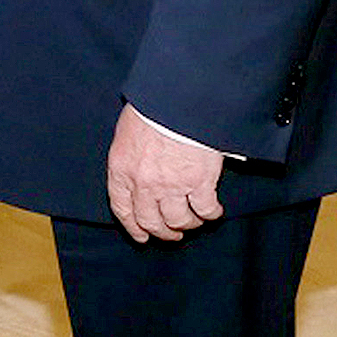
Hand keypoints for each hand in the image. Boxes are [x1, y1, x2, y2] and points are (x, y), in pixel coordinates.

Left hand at [105, 105, 224, 243]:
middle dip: (163, 232)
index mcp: (122, 169)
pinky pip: (205, 209)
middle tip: (173, 234)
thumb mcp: (128, 131)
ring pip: (179, 221)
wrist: (178, 100)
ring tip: (194, 221)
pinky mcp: (199, 183)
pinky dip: (211, 214)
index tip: (142, 236)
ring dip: (187, 224)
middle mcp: (144, 183)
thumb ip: (130, 157)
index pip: (123, 208)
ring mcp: (172, 185)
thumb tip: (136, 171)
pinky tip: (214, 211)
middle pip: (151, 221)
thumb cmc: (152, 108)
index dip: (133, 226)